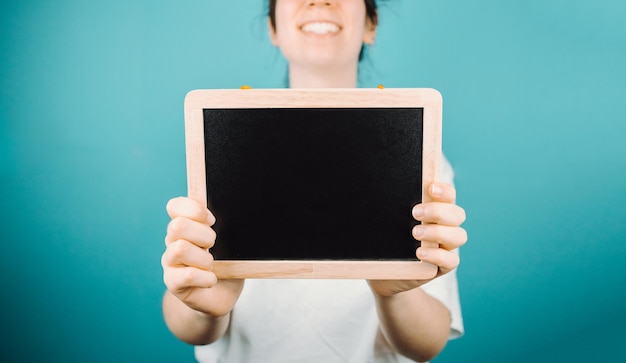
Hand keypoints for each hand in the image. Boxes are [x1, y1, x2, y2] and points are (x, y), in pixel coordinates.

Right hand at [162, 197, 243, 316]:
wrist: (221, 296)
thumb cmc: (226, 265)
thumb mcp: (229, 243)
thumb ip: (226, 227)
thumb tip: (235, 211)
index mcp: (186, 227)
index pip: (174, 206)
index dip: (194, 209)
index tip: (212, 220)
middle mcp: (173, 242)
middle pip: (177, 226)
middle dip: (204, 235)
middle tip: (214, 245)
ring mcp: (170, 263)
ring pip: (179, 249)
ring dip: (203, 258)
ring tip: (212, 265)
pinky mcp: (173, 283)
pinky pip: (187, 276)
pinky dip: (206, 278)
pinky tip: (212, 280)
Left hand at [368, 183, 466, 296]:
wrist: (384, 275)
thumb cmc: (388, 243)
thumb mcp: (388, 223)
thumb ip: (391, 208)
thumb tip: (377, 189)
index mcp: (435, 211)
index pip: (449, 196)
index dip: (444, 191)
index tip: (430, 188)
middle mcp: (445, 227)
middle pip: (457, 214)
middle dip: (438, 211)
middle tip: (415, 212)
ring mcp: (446, 247)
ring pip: (459, 236)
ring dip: (438, 232)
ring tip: (415, 233)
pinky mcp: (443, 266)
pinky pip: (451, 260)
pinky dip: (437, 255)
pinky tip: (420, 252)